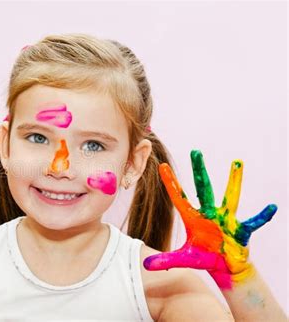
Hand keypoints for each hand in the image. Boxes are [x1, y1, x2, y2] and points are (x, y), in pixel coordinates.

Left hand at [143, 150, 276, 289]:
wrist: (224, 267)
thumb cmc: (204, 257)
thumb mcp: (184, 259)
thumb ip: (166, 260)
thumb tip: (145, 265)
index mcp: (193, 218)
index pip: (179, 197)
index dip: (171, 183)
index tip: (162, 166)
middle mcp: (209, 214)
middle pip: (203, 188)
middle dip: (199, 171)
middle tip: (195, 151)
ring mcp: (226, 220)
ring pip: (230, 196)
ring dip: (233, 180)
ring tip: (237, 162)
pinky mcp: (240, 230)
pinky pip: (253, 222)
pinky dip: (262, 216)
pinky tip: (271, 207)